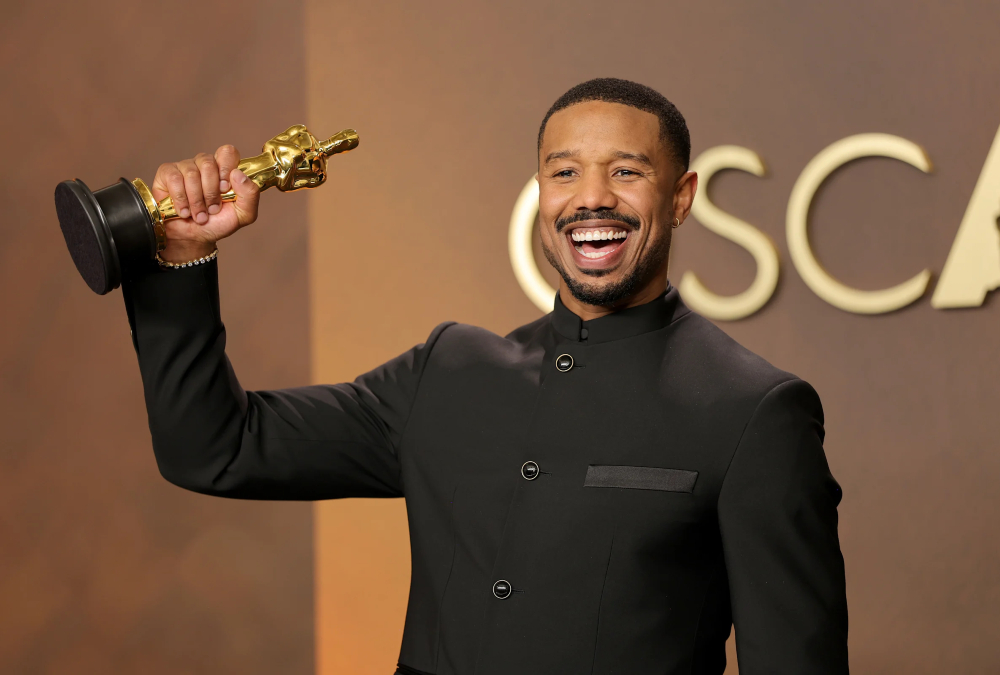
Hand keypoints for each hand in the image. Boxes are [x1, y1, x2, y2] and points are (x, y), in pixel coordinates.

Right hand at [151, 145, 260, 262]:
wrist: (194, 238)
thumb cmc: (218, 223)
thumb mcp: (243, 214)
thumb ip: (251, 195)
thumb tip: (238, 173)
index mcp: (224, 170)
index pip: (227, 152)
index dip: (226, 169)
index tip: (225, 189)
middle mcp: (205, 165)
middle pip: (208, 164)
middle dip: (210, 192)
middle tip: (212, 209)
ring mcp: (185, 167)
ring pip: (191, 173)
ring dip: (196, 201)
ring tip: (199, 215)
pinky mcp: (167, 173)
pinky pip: (174, 178)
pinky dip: (181, 199)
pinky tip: (184, 211)